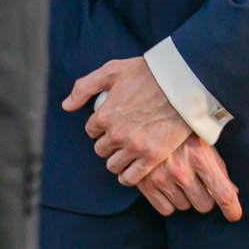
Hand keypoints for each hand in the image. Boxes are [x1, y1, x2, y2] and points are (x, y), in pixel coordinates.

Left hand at [62, 57, 192, 187]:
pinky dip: (128, 176)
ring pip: (113, 165)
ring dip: (117, 160)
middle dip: (108, 143)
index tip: (113, 122)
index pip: (91, 130)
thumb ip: (84, 87)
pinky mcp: (152, 157)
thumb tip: (66, 106)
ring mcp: (134, 147)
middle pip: (101, 149)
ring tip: (127, 152)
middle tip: (122, 136)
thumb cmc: (147, 73)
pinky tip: (132, 169)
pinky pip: (131, 178)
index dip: (100, 126)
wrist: (182, 83)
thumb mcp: (111, 71)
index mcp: (104, 114)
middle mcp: (116, 134)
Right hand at [138, 141, 242, 220]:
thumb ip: (218, 168)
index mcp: (200, 157)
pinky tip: (167, 186)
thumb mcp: (203, 143)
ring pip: (184, 207)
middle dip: (204, 197)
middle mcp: (182, 170)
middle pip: (204, 205)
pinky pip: (166, 209)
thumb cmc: (180, 131)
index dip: (232, 210)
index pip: (223, 194)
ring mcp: (162, 178)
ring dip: (185, 197)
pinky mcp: (145, 183)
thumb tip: (233, 192)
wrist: (143, 117)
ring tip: (178, 179)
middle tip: (198, 184)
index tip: (233, 215)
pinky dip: (168, 202)